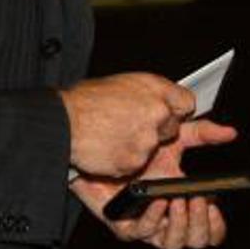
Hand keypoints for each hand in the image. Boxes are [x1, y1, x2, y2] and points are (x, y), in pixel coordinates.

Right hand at [59, 73, 197, 177]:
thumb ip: (147, 93)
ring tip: (112, 135)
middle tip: (131, 125)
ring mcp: (147, 140)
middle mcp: (156, 112)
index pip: (186, 102)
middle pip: (172, 128)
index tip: (169, 114)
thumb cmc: (83, 101)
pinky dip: (124, 159)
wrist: (64, 123)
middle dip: (156, 129)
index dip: (175, 109)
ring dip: (138, 145)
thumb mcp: (120, 84)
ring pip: (152, 148)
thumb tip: (157, 100)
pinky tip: (108, 147)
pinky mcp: (135, 162)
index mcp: (153, 88)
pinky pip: (136, 164)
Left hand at [69, 118, 237, 248]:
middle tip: (198, 201)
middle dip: (200, 222)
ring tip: (178, 199)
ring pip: (173, 243)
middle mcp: (169, 221)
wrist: (102, 151)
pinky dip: (154, 217)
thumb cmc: (139, 151)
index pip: (210, 230)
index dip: (216, 225)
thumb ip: (201, 134)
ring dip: (180, 222)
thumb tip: (229, 132)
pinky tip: (157, 200)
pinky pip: (144, 232)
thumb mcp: (174, 138)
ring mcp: (148, 226)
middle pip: (196, 240)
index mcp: (186, 207)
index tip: (214, 205)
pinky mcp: (126, 227)